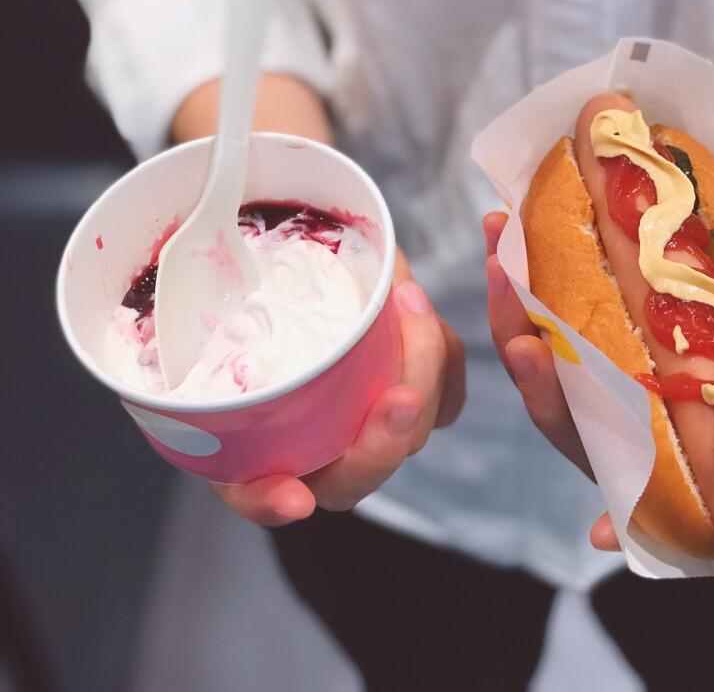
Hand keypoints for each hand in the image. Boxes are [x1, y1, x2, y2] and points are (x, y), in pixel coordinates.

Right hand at [211, 249, 465, 525]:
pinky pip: (446, 397)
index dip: (270, 502)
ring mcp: (370, 431)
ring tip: (407, 303)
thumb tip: (228, 250)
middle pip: (357, 476)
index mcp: (252, 449)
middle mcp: (316, 455)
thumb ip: (243, 290)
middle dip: (383, 446)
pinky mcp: (417, 404)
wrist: (302, 282)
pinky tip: (419, 310)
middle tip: (401, 397)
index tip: (293, 499)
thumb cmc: (254, 299)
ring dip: (422, 377)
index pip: (256, 496)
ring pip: (411, 434)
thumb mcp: (234, 294)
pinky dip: (443, 360)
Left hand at [483, 174, 713, 552]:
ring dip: (514, 314)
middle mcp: (648, 394)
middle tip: (526, 347)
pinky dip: (520, 261)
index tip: (601, 532)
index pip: (663, 481)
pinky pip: (542, 287)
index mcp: (704, 420)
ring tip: (500, 261)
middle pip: (579, 419)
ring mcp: (613, 344)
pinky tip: (504, 223)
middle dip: (544, 388)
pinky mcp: (595, 287)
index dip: (628, 514)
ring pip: (547, 354)